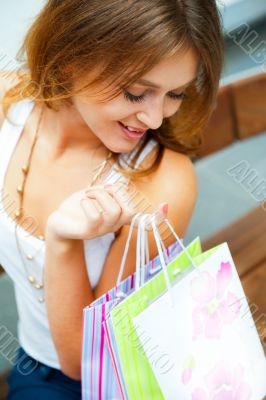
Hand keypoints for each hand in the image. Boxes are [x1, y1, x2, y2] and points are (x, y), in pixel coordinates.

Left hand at [46, 183, 167, 240]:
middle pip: (129, 211)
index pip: (143, 221)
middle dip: (116, 193)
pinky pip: (95, 217)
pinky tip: (82, 200)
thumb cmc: (80, 206)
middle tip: (98, 189)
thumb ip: (110, 190)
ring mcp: (102, 231)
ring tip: (88, 193)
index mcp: (119, 217)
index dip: (156, 217)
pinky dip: (89, 202)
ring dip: (100, 195)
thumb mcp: (98, 193)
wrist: (59, 220)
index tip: (165, 205)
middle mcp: (114, 226)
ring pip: (114, 212)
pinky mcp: (88, 232)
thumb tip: (119, 189)